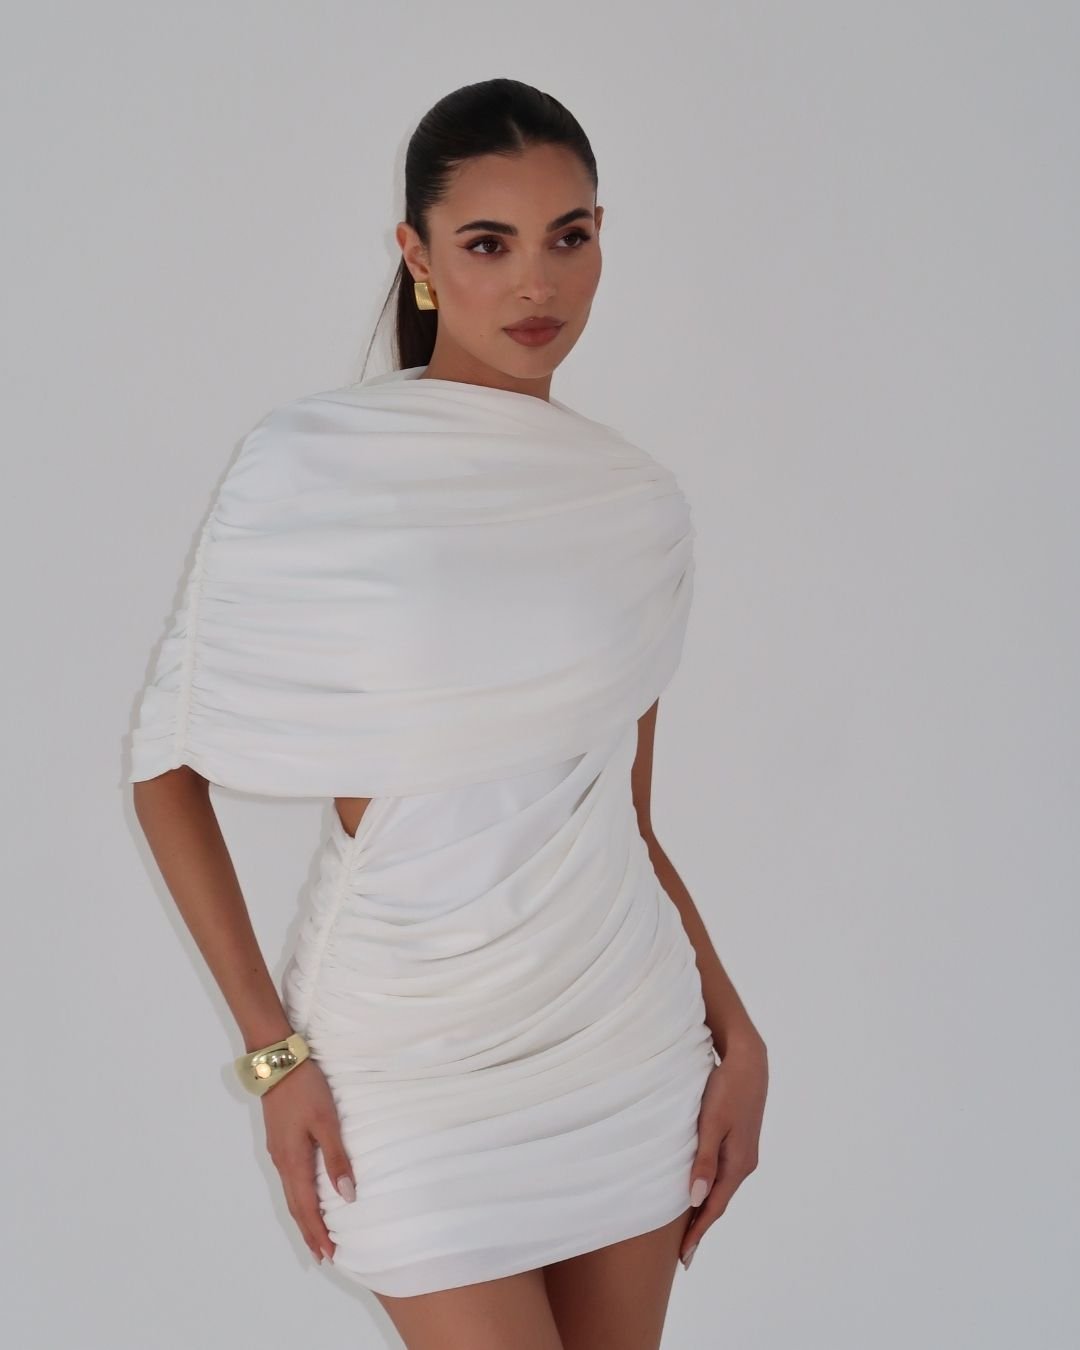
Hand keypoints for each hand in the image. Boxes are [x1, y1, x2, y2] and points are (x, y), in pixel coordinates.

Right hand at [261, 1056, 356, 1263]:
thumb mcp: (327, 1121)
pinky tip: (305, 1197)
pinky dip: (297, 1197)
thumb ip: (336, 1158)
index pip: (306, 1207)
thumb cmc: (305, 1089)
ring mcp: (277, 1151)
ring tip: (314, 1234)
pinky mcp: (278, 1141)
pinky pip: (288, 1180)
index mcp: (294, 1161)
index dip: (318, 1232)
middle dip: (309, 1231)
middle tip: (322, 1256)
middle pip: (295, 1206)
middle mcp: (282, 1162)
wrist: (277, 1062)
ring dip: (302, 1216)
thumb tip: (347, 1196)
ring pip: (290, 1194)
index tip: (329, 1255)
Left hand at [680, 1035, 767, 1267]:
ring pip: (721, 1188)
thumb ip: (704, 1161)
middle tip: (683, 1252)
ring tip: (688, 1226)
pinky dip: (710, 1187)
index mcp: (737, 1164)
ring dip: (705, 1207)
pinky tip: (700, 1188)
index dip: (698, 1231)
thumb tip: (696, 1200)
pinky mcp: (740, 1141)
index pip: (714, 1207)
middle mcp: (744, 1163)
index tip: (684, 1256)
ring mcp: (744, 1153)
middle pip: (719, 1202)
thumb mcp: (711, 1124)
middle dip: (701, 1226)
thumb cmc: (726, 1089)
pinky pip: (722, 1173)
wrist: (749, 1062)